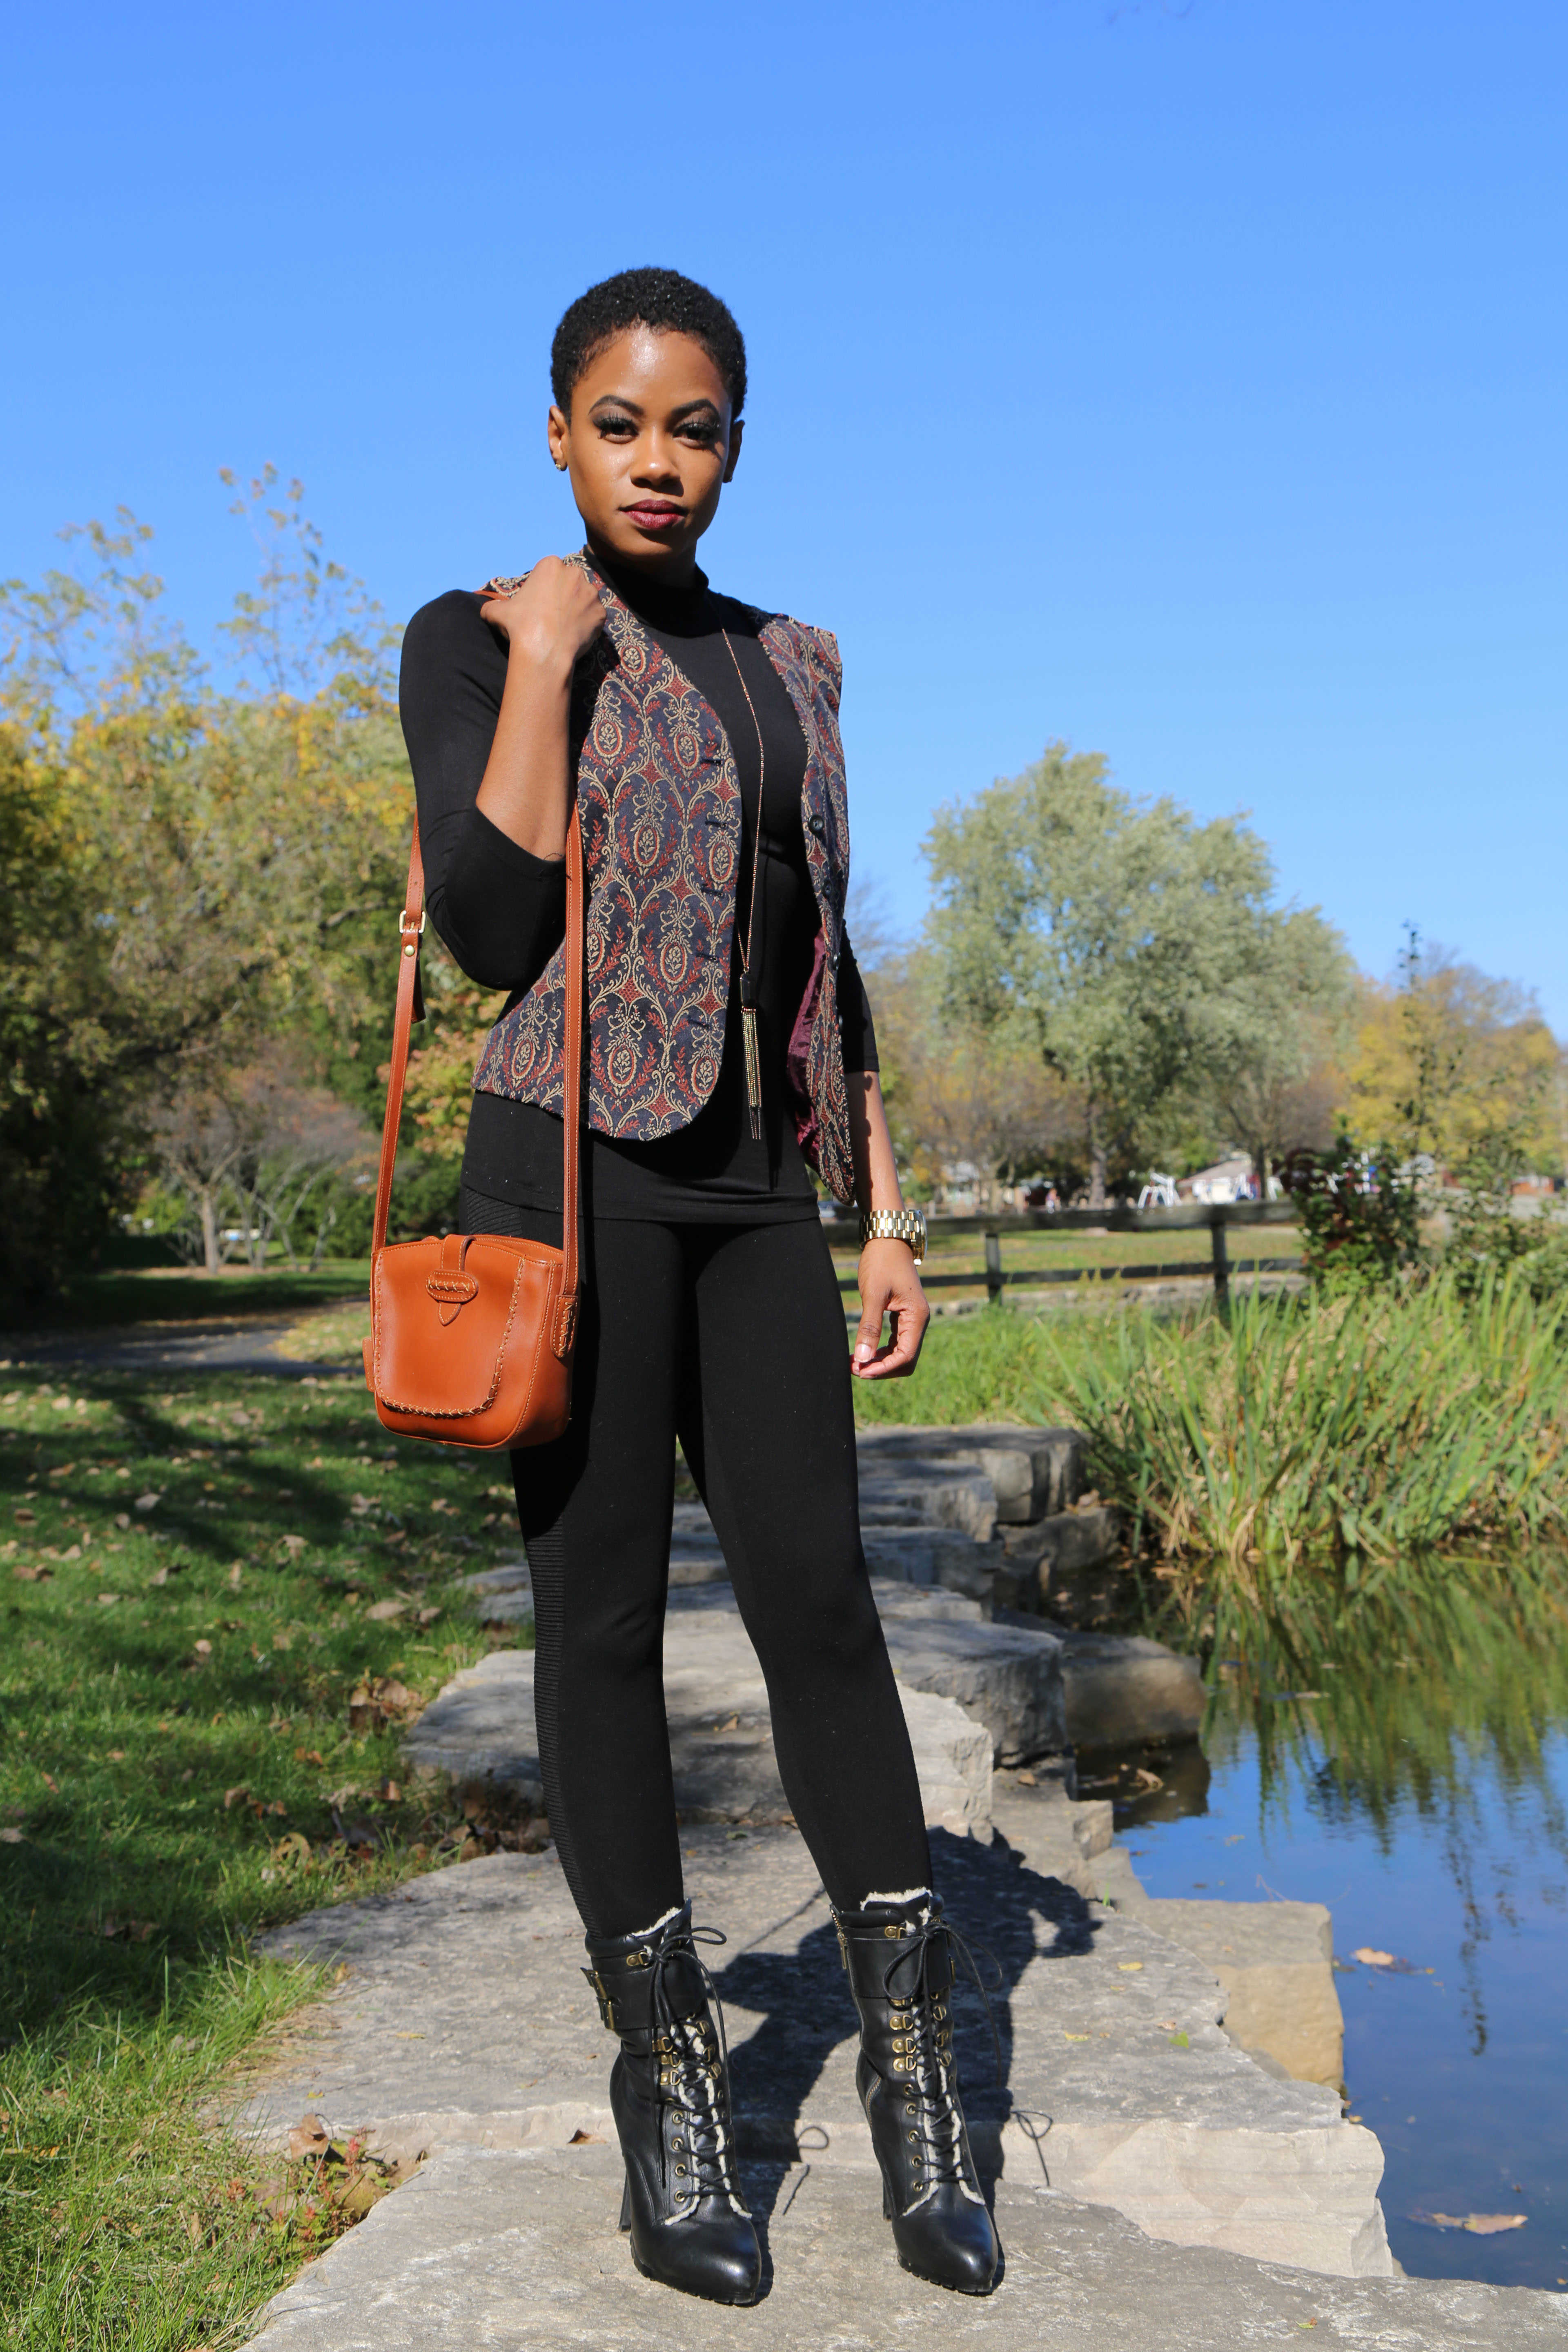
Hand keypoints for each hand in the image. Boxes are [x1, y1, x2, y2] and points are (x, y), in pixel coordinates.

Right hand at [480, 556, 604, 678]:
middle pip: (570, 582)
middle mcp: (575, 574)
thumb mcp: (497, 612)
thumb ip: (492, 606)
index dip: (544, 588)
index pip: (550, 572)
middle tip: (553, 615)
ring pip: (584, 599)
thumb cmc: (520, 626)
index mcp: (551, 565)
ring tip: (565, 627)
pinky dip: (588, 625)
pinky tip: (575, 636)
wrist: (543, 651)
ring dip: (577, 609)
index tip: (539, 603)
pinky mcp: (601, 613)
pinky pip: (595, 617)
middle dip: (564, 595)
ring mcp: (591, 594)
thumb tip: (487, 609)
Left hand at [852, 1240, 929, 1379]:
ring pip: (900, 1353)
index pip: (905, 1356)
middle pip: (905, 1360)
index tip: (862, 1371)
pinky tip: (863, 1351)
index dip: (884, 1368)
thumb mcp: (873, 1294)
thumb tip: (863, 1358)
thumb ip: (869, 1327)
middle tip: (856, 1369)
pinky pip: (895, 1342)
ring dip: (880, 1361)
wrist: (887, 1241)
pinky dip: (881, 1351)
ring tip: (856, 1363)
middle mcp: (918, 1322)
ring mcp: (911, 1320)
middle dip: (882, 1368)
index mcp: (916, 1317)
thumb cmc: (881, 1263)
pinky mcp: (902, 1317)